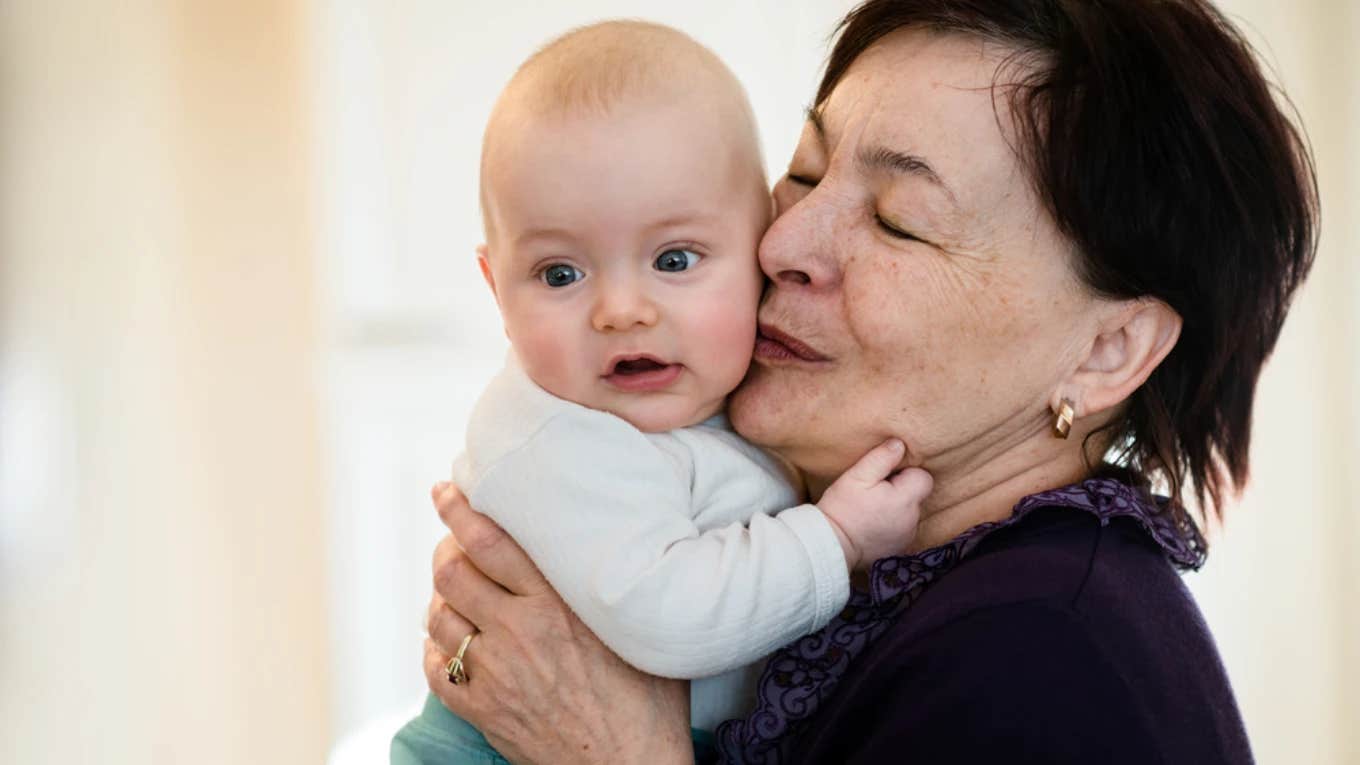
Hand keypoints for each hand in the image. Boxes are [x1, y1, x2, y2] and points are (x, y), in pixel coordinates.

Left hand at [423, 482, 692, 764]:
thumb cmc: (649, 704)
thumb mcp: (637, 627)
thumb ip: (609, 583)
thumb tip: (611, 539)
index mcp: (556, 603)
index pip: (489, 540)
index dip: (459, 509)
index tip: (446, 491)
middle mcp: (519, 631)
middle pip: (451, 572)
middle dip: (444, 550)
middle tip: (451, 544)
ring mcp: (495, 672)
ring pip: (438, 616)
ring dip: (441, 599)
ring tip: (455, 594)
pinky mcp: (482, 710)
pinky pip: (435, 667)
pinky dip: (436, 647)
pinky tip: (452, 642)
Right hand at [816, 439, 932, 570]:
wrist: (831, 545)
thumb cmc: (843, 508)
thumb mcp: (857, 477)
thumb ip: (881, 458)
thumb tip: (900, 444)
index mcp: (905, 499)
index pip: (923, 478)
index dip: (907, 473)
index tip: (886, 477)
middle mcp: (912, 519)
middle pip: (917, 495)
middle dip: (901, 490)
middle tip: (875, 492)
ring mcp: (907, 536)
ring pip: (910, 513)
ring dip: (897, 508)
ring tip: (872, 509)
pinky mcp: (900, 548)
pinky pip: (903, 529)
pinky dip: (892, 524)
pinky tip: (873, 524)